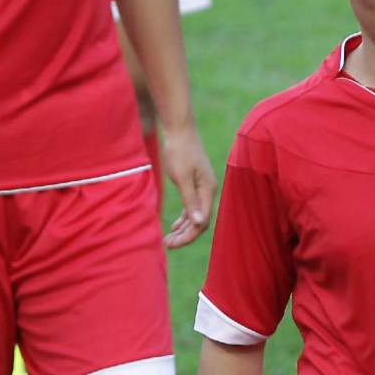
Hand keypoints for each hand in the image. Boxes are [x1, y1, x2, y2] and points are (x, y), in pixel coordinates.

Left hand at [161, 125, 215, 247]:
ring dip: (184, 229)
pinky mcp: (196, 183)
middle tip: (167, 244)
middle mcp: (208, 191)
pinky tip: (175, 226)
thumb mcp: (182, 177)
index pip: (201, 222)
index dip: (188, 236)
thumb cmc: (180, 152)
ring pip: (196, 216)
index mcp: (207, 190)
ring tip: (168, 239)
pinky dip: (185, 218)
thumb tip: (198, 223)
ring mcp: (203, 188)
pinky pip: (193, 207)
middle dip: (185, 235)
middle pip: (200, 222)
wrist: (180, 131)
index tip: (171, 243)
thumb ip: (190, 200)